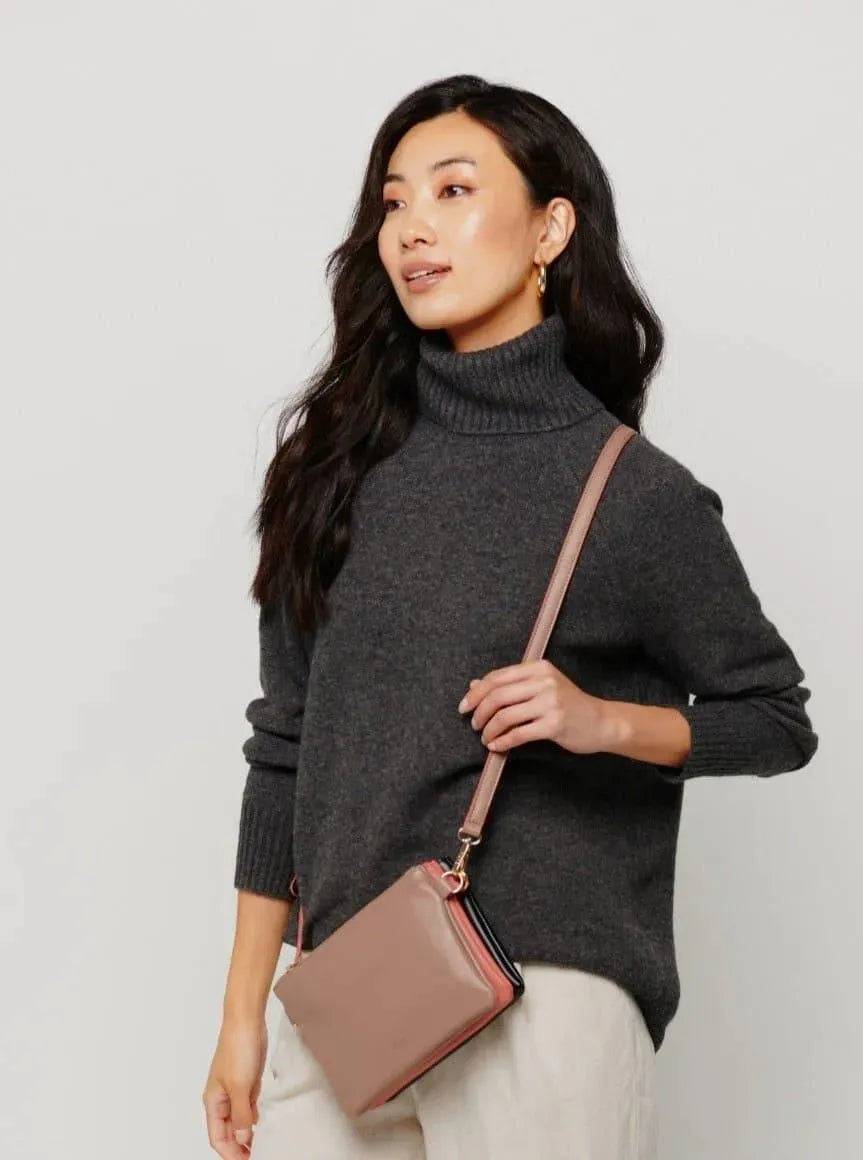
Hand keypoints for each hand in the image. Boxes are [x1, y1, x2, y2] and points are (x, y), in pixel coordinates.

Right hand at [202, 1015, 267, 1156]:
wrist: (247, 1021)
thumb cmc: (237, 1048)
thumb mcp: (240, 1086)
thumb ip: (241, 1115)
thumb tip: (243, 1140)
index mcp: (213, 1101)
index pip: (218, 1137)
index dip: (230, 1153)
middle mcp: (222, 1099)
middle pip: (228, 1132)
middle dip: (239, 1146)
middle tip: (258, 1154)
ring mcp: (235, 1090)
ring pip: (239, 1120)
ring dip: (248, 1133)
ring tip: (263, 1144)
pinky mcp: (248, 1082)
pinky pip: (249, 1107)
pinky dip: (255, 1117)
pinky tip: (264, 1125)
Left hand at [457, 659, 617, 755]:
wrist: (602, 722)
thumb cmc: (569, 705)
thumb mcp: (542, 687)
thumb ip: (511, 684)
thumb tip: (474, 684)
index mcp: (538, 668)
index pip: (497, 677)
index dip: (476, 693)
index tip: (464, 707)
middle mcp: (544, 681)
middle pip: (498, 695)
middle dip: (479, 712)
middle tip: (474, 725)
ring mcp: (551, 702)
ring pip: (505, 716)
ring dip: (489, 730)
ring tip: (486, 738)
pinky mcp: (554, 724)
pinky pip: (518, 734)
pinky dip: (503, 741)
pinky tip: (496, 746)